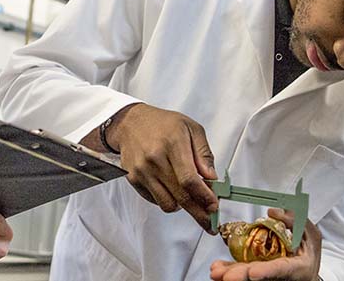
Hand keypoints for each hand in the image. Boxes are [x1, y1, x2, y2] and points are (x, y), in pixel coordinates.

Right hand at [108, 103, 219, 230]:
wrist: (130, 123)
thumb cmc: (162, 124)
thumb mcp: (191, 129)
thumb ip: (204, 154)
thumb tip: (212, 178)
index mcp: (173, 143)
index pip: (189, 180)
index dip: (204, 197)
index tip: (213, 206)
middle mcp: (155, 159)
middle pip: (181, 196)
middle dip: (199, 212)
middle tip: (209, 220)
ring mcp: (142, 171)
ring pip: (167, 204)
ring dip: (182, 206)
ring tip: (189, 197)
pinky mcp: (134, 180)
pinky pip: (155, 201)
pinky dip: (167, 200)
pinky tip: (172, 189)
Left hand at [210, 208, 321, 280]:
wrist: (306, 271)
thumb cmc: (308, 252)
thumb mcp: (309, 233)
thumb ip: (293, 221)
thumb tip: (273, 212)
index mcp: (296, 267)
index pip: (281, 270)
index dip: (266, 271)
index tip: (253, 273)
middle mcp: (280, 276)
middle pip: (258, 277)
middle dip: (241, 276)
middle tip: (225, 276)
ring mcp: (266, 276)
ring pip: (247, 277)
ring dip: (230, 273)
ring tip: (216, 271)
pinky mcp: (255, 274)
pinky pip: (241, 271)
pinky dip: (228, 269)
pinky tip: (217, 268)